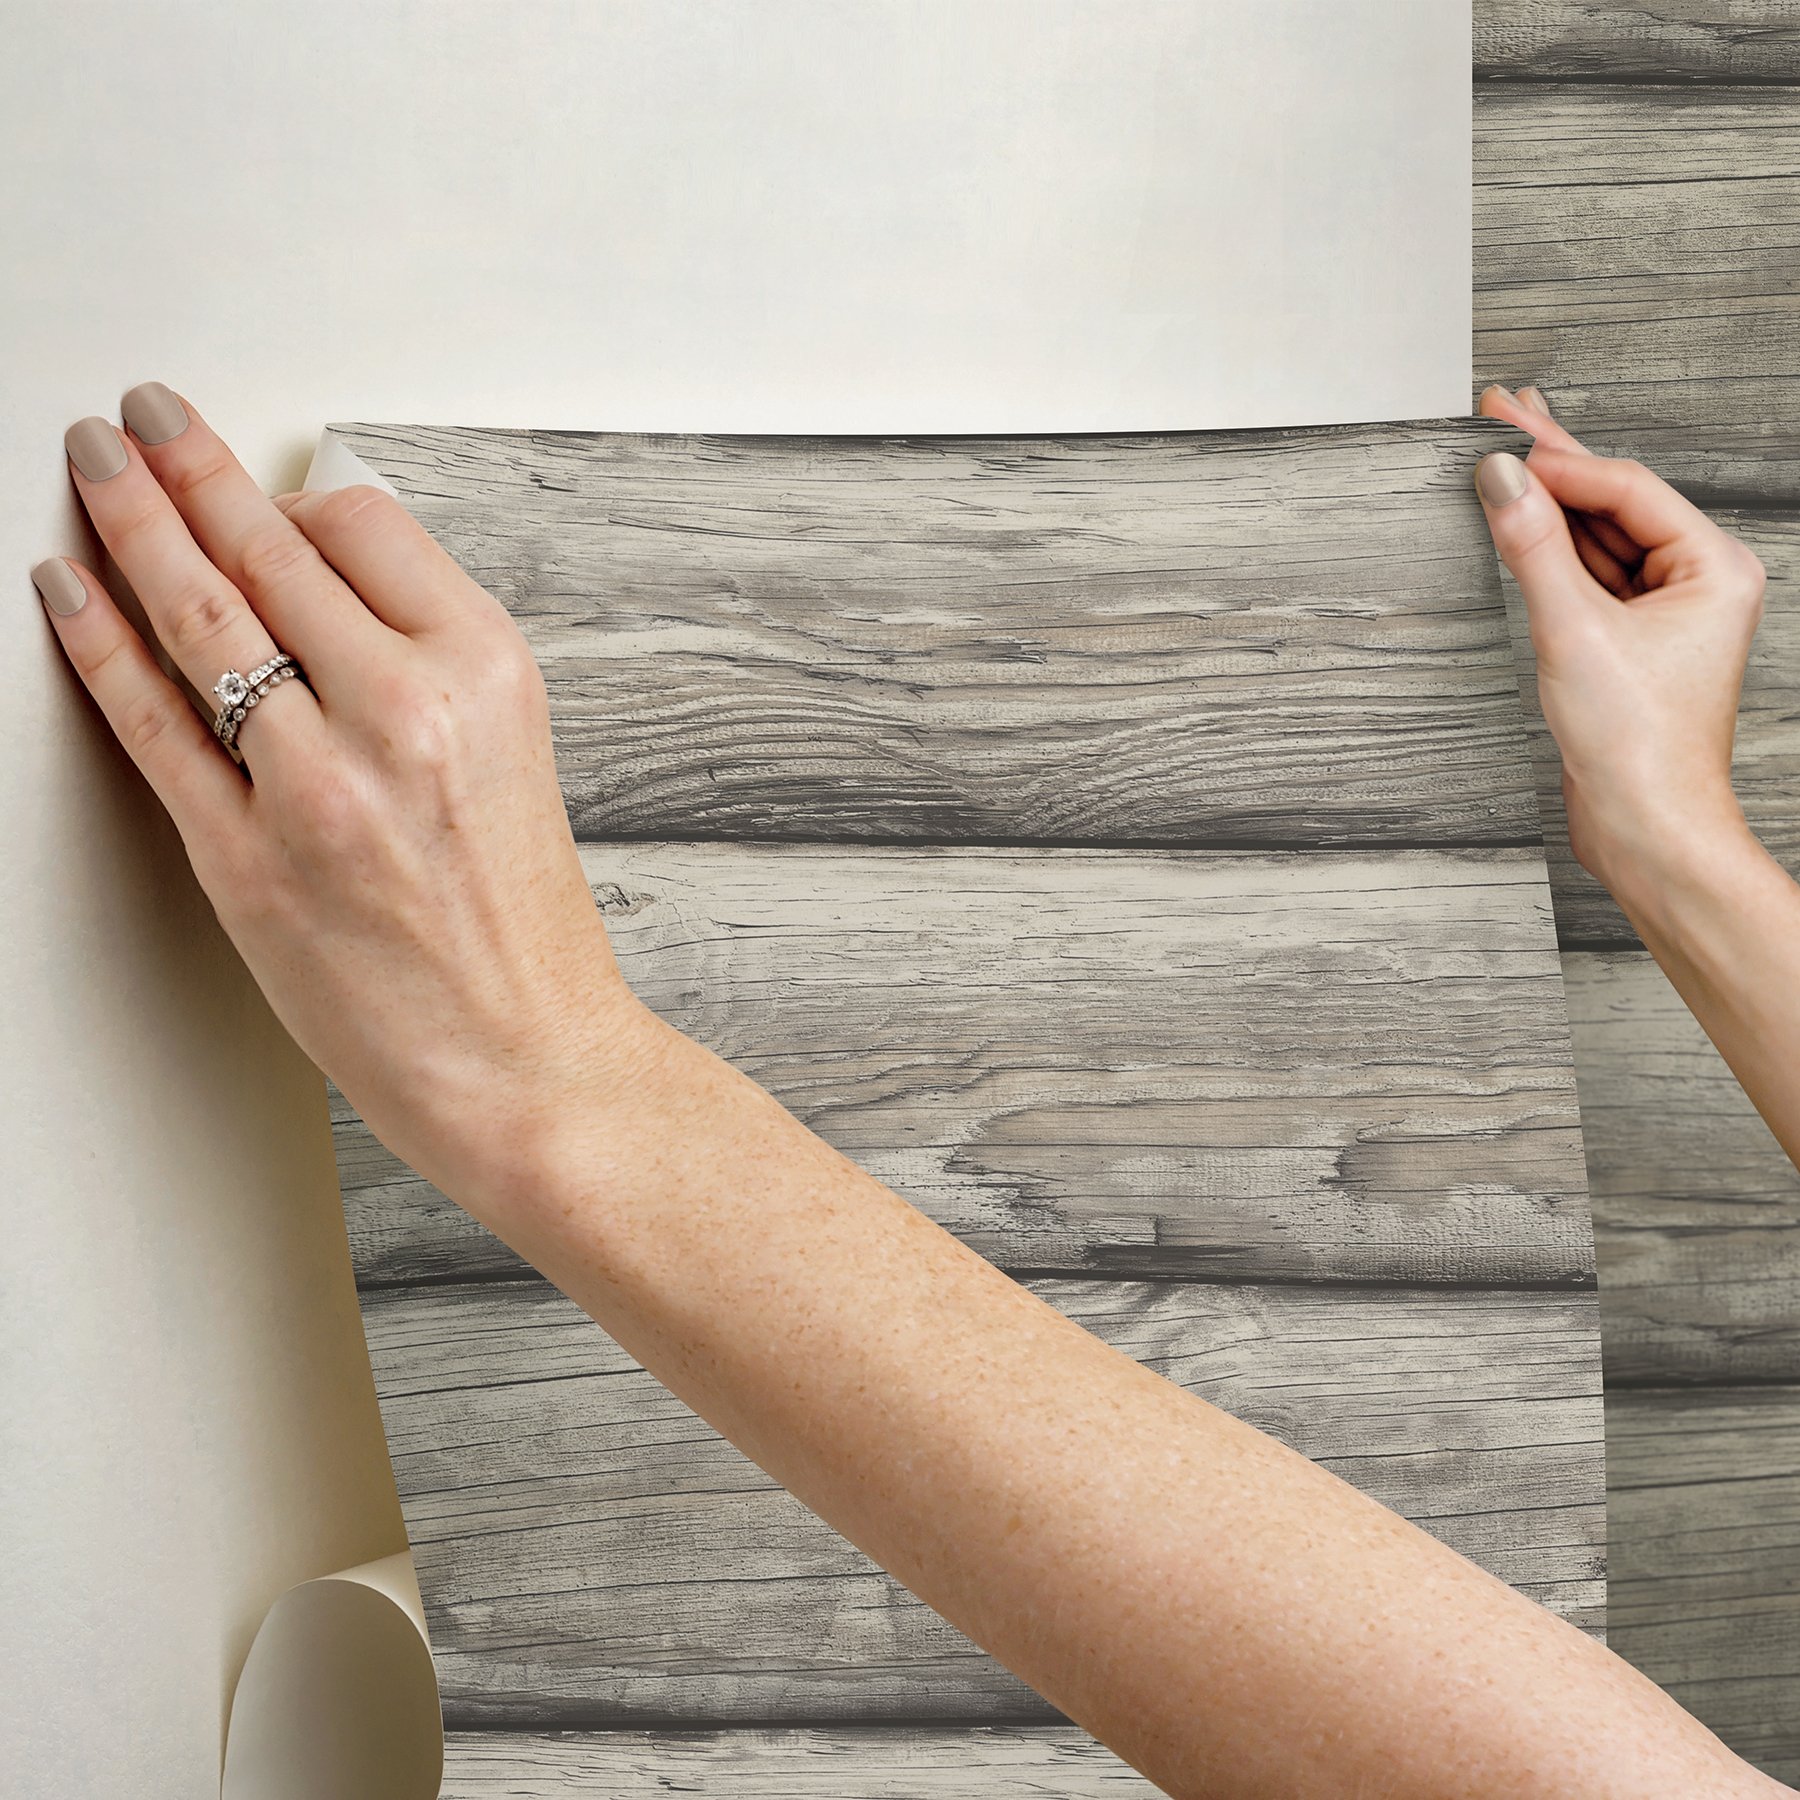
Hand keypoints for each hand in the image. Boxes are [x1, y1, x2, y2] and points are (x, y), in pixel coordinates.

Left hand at [31, 389, 639, 1212]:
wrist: (529, 1062)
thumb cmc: (523, 927)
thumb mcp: (512, 756)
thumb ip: (424, 663)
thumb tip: (323, 583)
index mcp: (485, 674)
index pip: (362, 527)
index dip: (291, 499)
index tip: (255, 489)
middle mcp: (405, 712)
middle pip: (266, 550)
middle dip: (186, 465)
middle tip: (140, 418)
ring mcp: (319, 786)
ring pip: (197, 615)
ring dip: (126, 521)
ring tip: (90, 466)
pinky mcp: (248, 861)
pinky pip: (152, 723)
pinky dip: (97, 644)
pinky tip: (68, 589)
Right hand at [1472, 384, 1766, 899]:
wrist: (1646, 828)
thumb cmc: (1640, 747)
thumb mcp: (1573, 633)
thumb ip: (1533, 548)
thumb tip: (1501, 481)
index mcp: (1713, 568)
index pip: (1625, 490)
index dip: (1559, 461)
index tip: (1501, 435)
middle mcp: (1696, 585)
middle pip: (1613, 504)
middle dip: (1555, 461)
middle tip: (1503, 410)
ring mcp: (1662, 615)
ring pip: (1596, 540)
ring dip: (1547, 503)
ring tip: (1502, 454)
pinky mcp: (1628, 645)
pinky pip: (1585, 580)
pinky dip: (1548, 552)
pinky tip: (1519, 522)